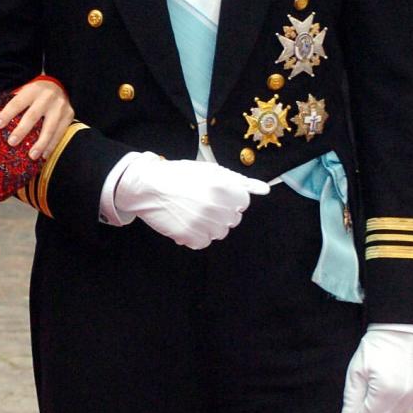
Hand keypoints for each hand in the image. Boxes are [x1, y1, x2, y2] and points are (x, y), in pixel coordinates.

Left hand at [0, 77, 73, 162]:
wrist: (61, 86)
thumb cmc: (37, 94)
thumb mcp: (26, 92)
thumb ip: (14, 103)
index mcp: (32, 90)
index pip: (17, 102)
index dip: (7, 114)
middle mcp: (47, 97)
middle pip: (33, 115)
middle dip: (22, 130)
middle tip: (11, 142)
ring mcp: (60, 106)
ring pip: (50, 127)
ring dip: (40, 143)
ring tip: (31, 156)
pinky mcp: (69, 115)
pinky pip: (60, 133)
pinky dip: (52, 146)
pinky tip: (44, 155)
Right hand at [113, 153, 269, 247]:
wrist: (147, 187)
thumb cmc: (178, 176)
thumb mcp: (210, 170)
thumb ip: (238, 181)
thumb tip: (264, 189)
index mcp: (224, 188)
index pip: (243, 202)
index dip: (229, 198)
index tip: (216, 194)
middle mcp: (217, 207)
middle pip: (232, 219)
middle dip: (220, 212)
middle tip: (201, 202)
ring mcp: (204, 225)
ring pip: (219, 232)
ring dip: (209, 225)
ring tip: (192, 212)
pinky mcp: (191, 238)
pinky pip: (203, 242)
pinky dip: (195, 235)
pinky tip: (185, 221)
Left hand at [339, 324, 412, 412]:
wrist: (399, 331)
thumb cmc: (373, 351)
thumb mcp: (355, 375)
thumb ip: (351, 405)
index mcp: (385, 391)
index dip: (362, 401)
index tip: (365, 383)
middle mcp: (404, 395)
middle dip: (374, 405)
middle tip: (374, 382)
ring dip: (387, 404)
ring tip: (385, 379)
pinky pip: (408, 406)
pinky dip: (399, 399)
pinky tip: (396, 380)